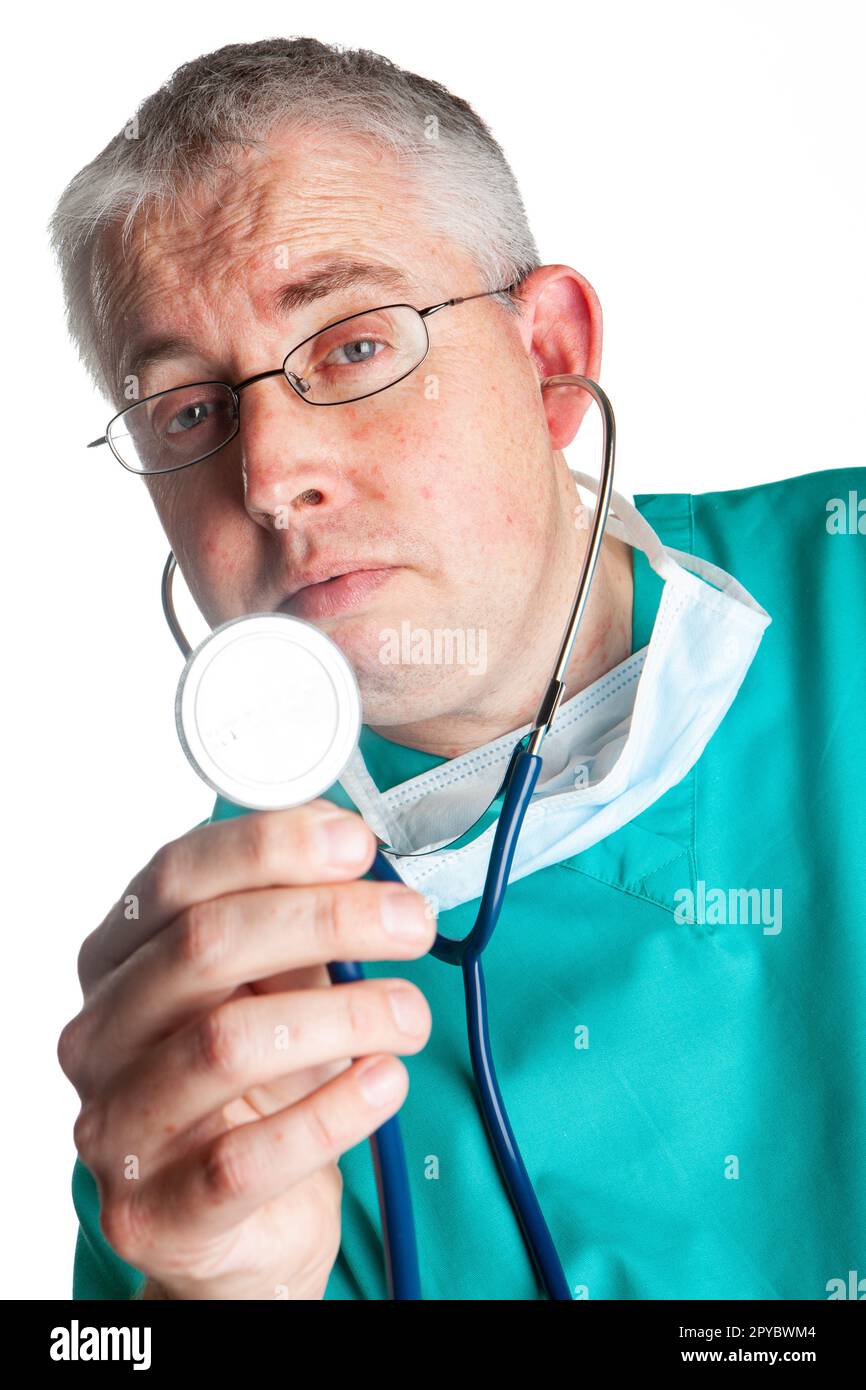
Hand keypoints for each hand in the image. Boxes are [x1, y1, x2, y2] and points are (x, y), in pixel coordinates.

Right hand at [58, 801, 434, 1299]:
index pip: (178, 876)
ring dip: (343, 1016)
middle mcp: (100, 1035)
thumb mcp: (273, 986)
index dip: (271, 847)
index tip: (357, 843)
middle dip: (325, 918)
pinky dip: (334, 1112)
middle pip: (204, 945)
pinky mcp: (155, 1212)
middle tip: (411, 923)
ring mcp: (117, 1126)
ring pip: (228, 1043)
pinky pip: (249, 1157)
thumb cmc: (257, 1087)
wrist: (241, 1224)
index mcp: (117, 960)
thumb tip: (350, 845)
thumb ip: (295, 917)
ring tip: (410, 1014)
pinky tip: (386, 1083)